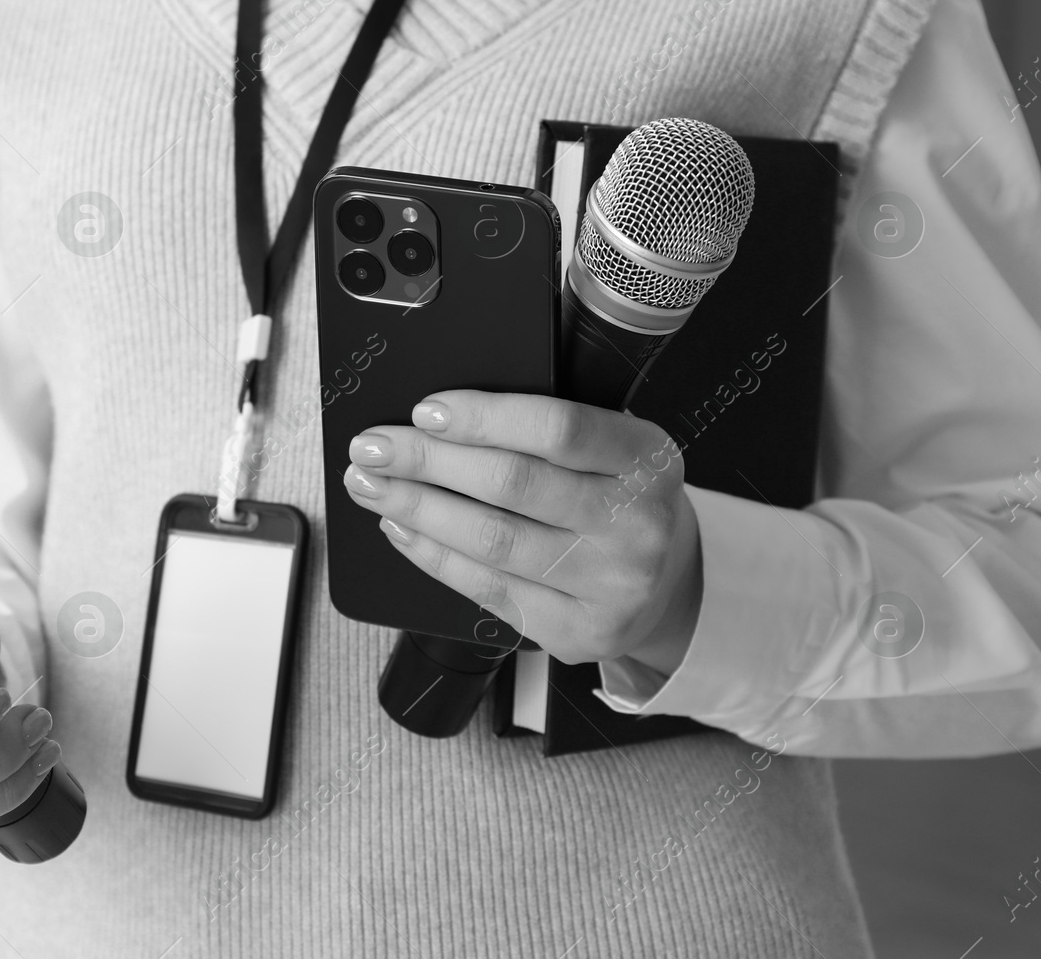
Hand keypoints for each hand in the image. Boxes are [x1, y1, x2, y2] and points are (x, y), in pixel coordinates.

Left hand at [343, 391, 703, 673]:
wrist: (669, 584)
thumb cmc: (620, 498)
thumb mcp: (613, 450)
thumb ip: (545, 431)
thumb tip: (440, 417)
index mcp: (648, 460)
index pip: (558, 429)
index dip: (485, 418)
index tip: (426, 410)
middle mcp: (636, 524)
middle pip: (512, 485)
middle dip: (428, 461)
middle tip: (373, 446)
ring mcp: (610, 585)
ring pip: (492, 541)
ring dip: (417, 508)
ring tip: (371, 484)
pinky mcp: (577, 631)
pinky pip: (487, 589)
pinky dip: (433, 555)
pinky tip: (402, 528)